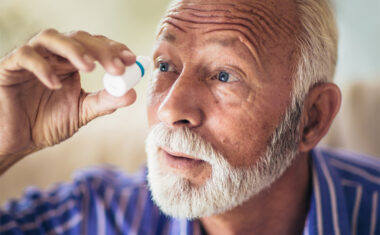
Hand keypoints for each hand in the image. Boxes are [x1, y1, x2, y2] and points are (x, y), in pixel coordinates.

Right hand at [0, 29, 136, 162]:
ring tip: (89, 67)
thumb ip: (104, 102)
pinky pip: (24, 56)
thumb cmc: (46, 123)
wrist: (17, 142)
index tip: (131, 60)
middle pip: (79, 37)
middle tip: (117, 67)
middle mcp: (53, 56)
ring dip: (74, 50)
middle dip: (101, 50)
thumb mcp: (81, 112)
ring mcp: (32, 58)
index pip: (95, 46)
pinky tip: (56, 84)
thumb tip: (132, 94)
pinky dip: (42, 66)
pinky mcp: (9, 67)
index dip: (114, 49)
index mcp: (71, 63)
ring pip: (51, 37)